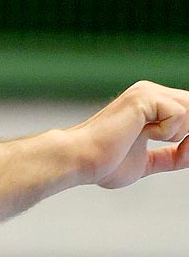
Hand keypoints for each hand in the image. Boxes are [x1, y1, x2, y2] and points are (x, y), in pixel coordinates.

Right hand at [68, 82, 188, 189]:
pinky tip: (143, 134)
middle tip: (182, 150)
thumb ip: (172, 157)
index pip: (187, 111)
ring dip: (180, 133)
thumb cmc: (102, 164)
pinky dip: (168, 132)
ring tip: (151, 139)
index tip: (187, 152)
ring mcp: (146, 93)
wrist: (79, 160)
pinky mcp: (144, 98)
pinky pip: (180, 114)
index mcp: (148, 106)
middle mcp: (148, 94)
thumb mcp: (147, 163)